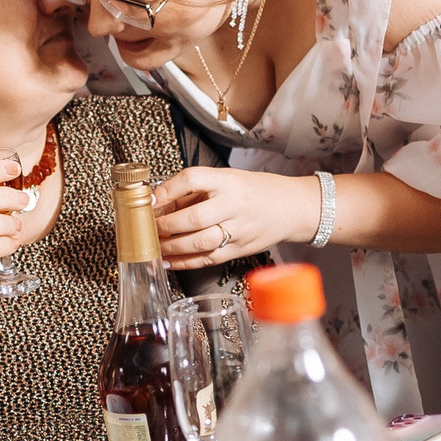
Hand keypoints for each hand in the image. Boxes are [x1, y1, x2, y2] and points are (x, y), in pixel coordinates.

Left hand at [151, 168, 317, 268]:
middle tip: (148, 227)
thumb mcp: (227, 180)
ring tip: (154, 245)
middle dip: (166, 224)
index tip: (151, 198)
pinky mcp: (240, 250)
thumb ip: (195, 191)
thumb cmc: (254, 191)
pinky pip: (207, 259)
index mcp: (229, 181)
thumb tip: (158, 204)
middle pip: (195, 216)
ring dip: (172, 246)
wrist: (291, 208)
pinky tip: (168, 261)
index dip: (168, 189)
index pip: (194, 178)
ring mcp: (239, 230)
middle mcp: (235, 205)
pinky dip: (184, 262)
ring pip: (200, 242)